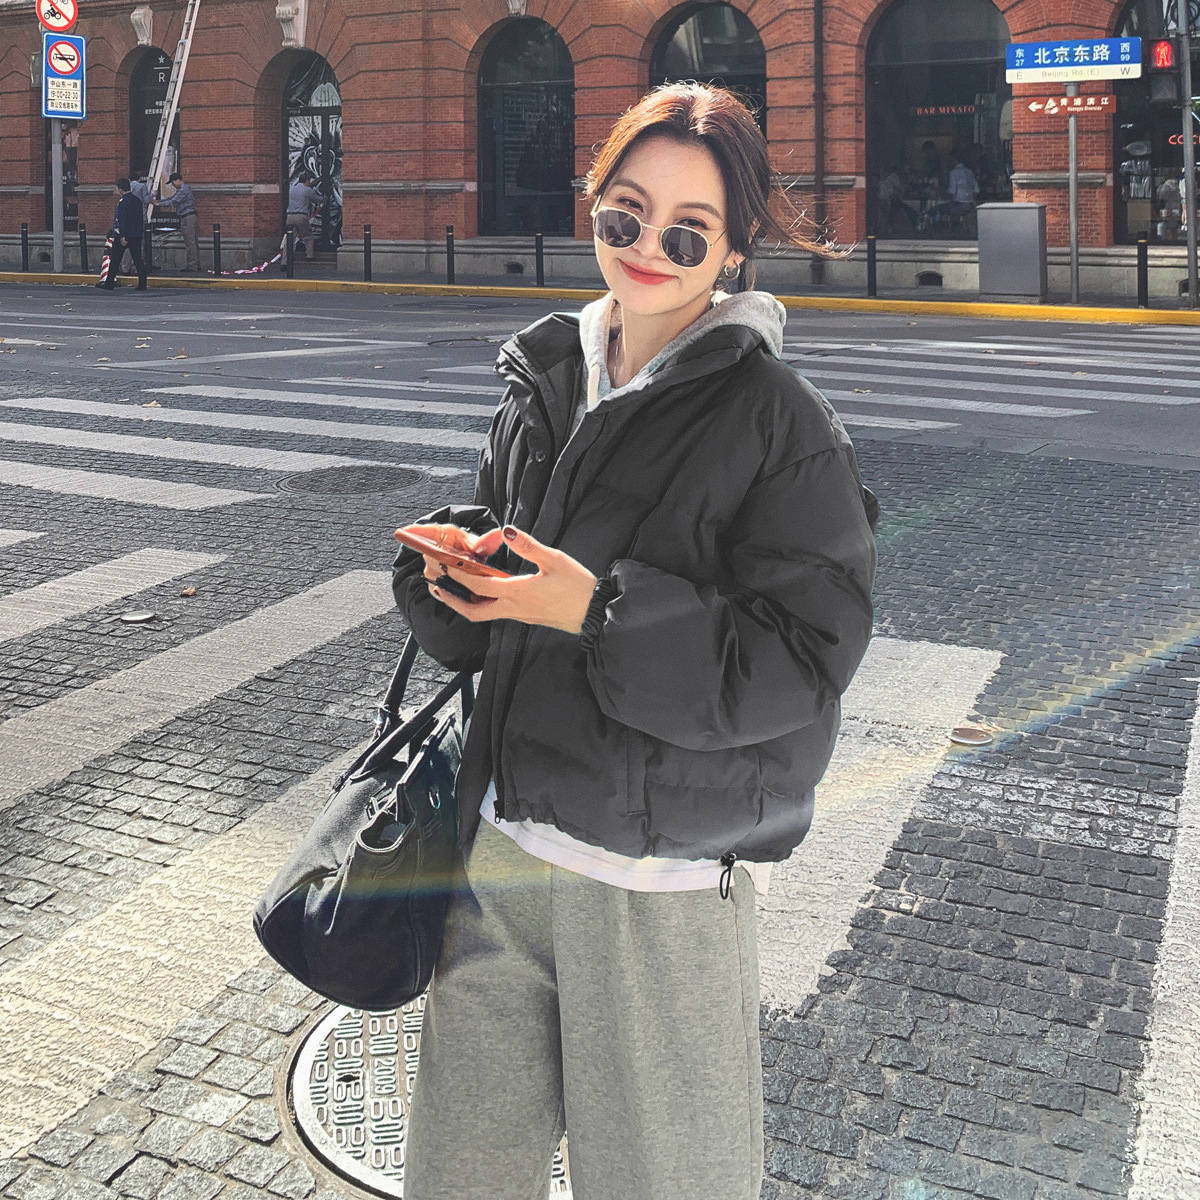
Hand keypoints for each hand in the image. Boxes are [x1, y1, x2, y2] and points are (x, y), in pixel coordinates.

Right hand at [400, 523, 489, 588]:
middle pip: (430, 556)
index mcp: (442, 535)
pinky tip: (459, 588)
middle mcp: (432, 549)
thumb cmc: (473, 552)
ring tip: (464, 578)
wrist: (473, 566)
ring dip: (448, 577)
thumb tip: (498, 534)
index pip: (425, 531)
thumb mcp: (480, 545)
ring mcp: (430, 567)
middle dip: (444, 561)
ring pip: (434, 573)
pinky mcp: (432, 582)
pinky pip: (437, 588)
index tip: (405, 531)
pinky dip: (448, 589)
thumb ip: (487, 542)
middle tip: (458, 566)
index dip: (414, 532)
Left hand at [427, 526, 597, 635]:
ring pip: (482, 614)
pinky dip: (479, 604)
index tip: (442, 564)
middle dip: (451, 598)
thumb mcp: (554, 560)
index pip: (478, 584)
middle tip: (435, 585)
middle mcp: (513, 608)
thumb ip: (527, 545)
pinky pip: (494, 613)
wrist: (594, 613)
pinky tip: (479, 594)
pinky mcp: (525, 617)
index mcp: (517, 592)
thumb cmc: (577, 587)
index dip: (457, 574)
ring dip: (463, 604)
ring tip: (450, 591)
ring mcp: (518, 616)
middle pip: (472, 610)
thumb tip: (506, 530)